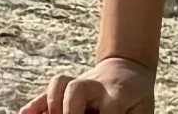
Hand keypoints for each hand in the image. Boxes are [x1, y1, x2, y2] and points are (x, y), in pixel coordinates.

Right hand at [20, 57, 154, 113]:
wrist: (129, 68)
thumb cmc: (137, 98)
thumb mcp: (143, 108)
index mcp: (119, 93)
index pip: (110, 106)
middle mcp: (95, 86)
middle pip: (76, 89)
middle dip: (70, 111)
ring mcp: (78, 85)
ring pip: (59, 83)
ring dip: (52, 104)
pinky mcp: (64, 89)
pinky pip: (44, 93)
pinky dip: (34, 105)